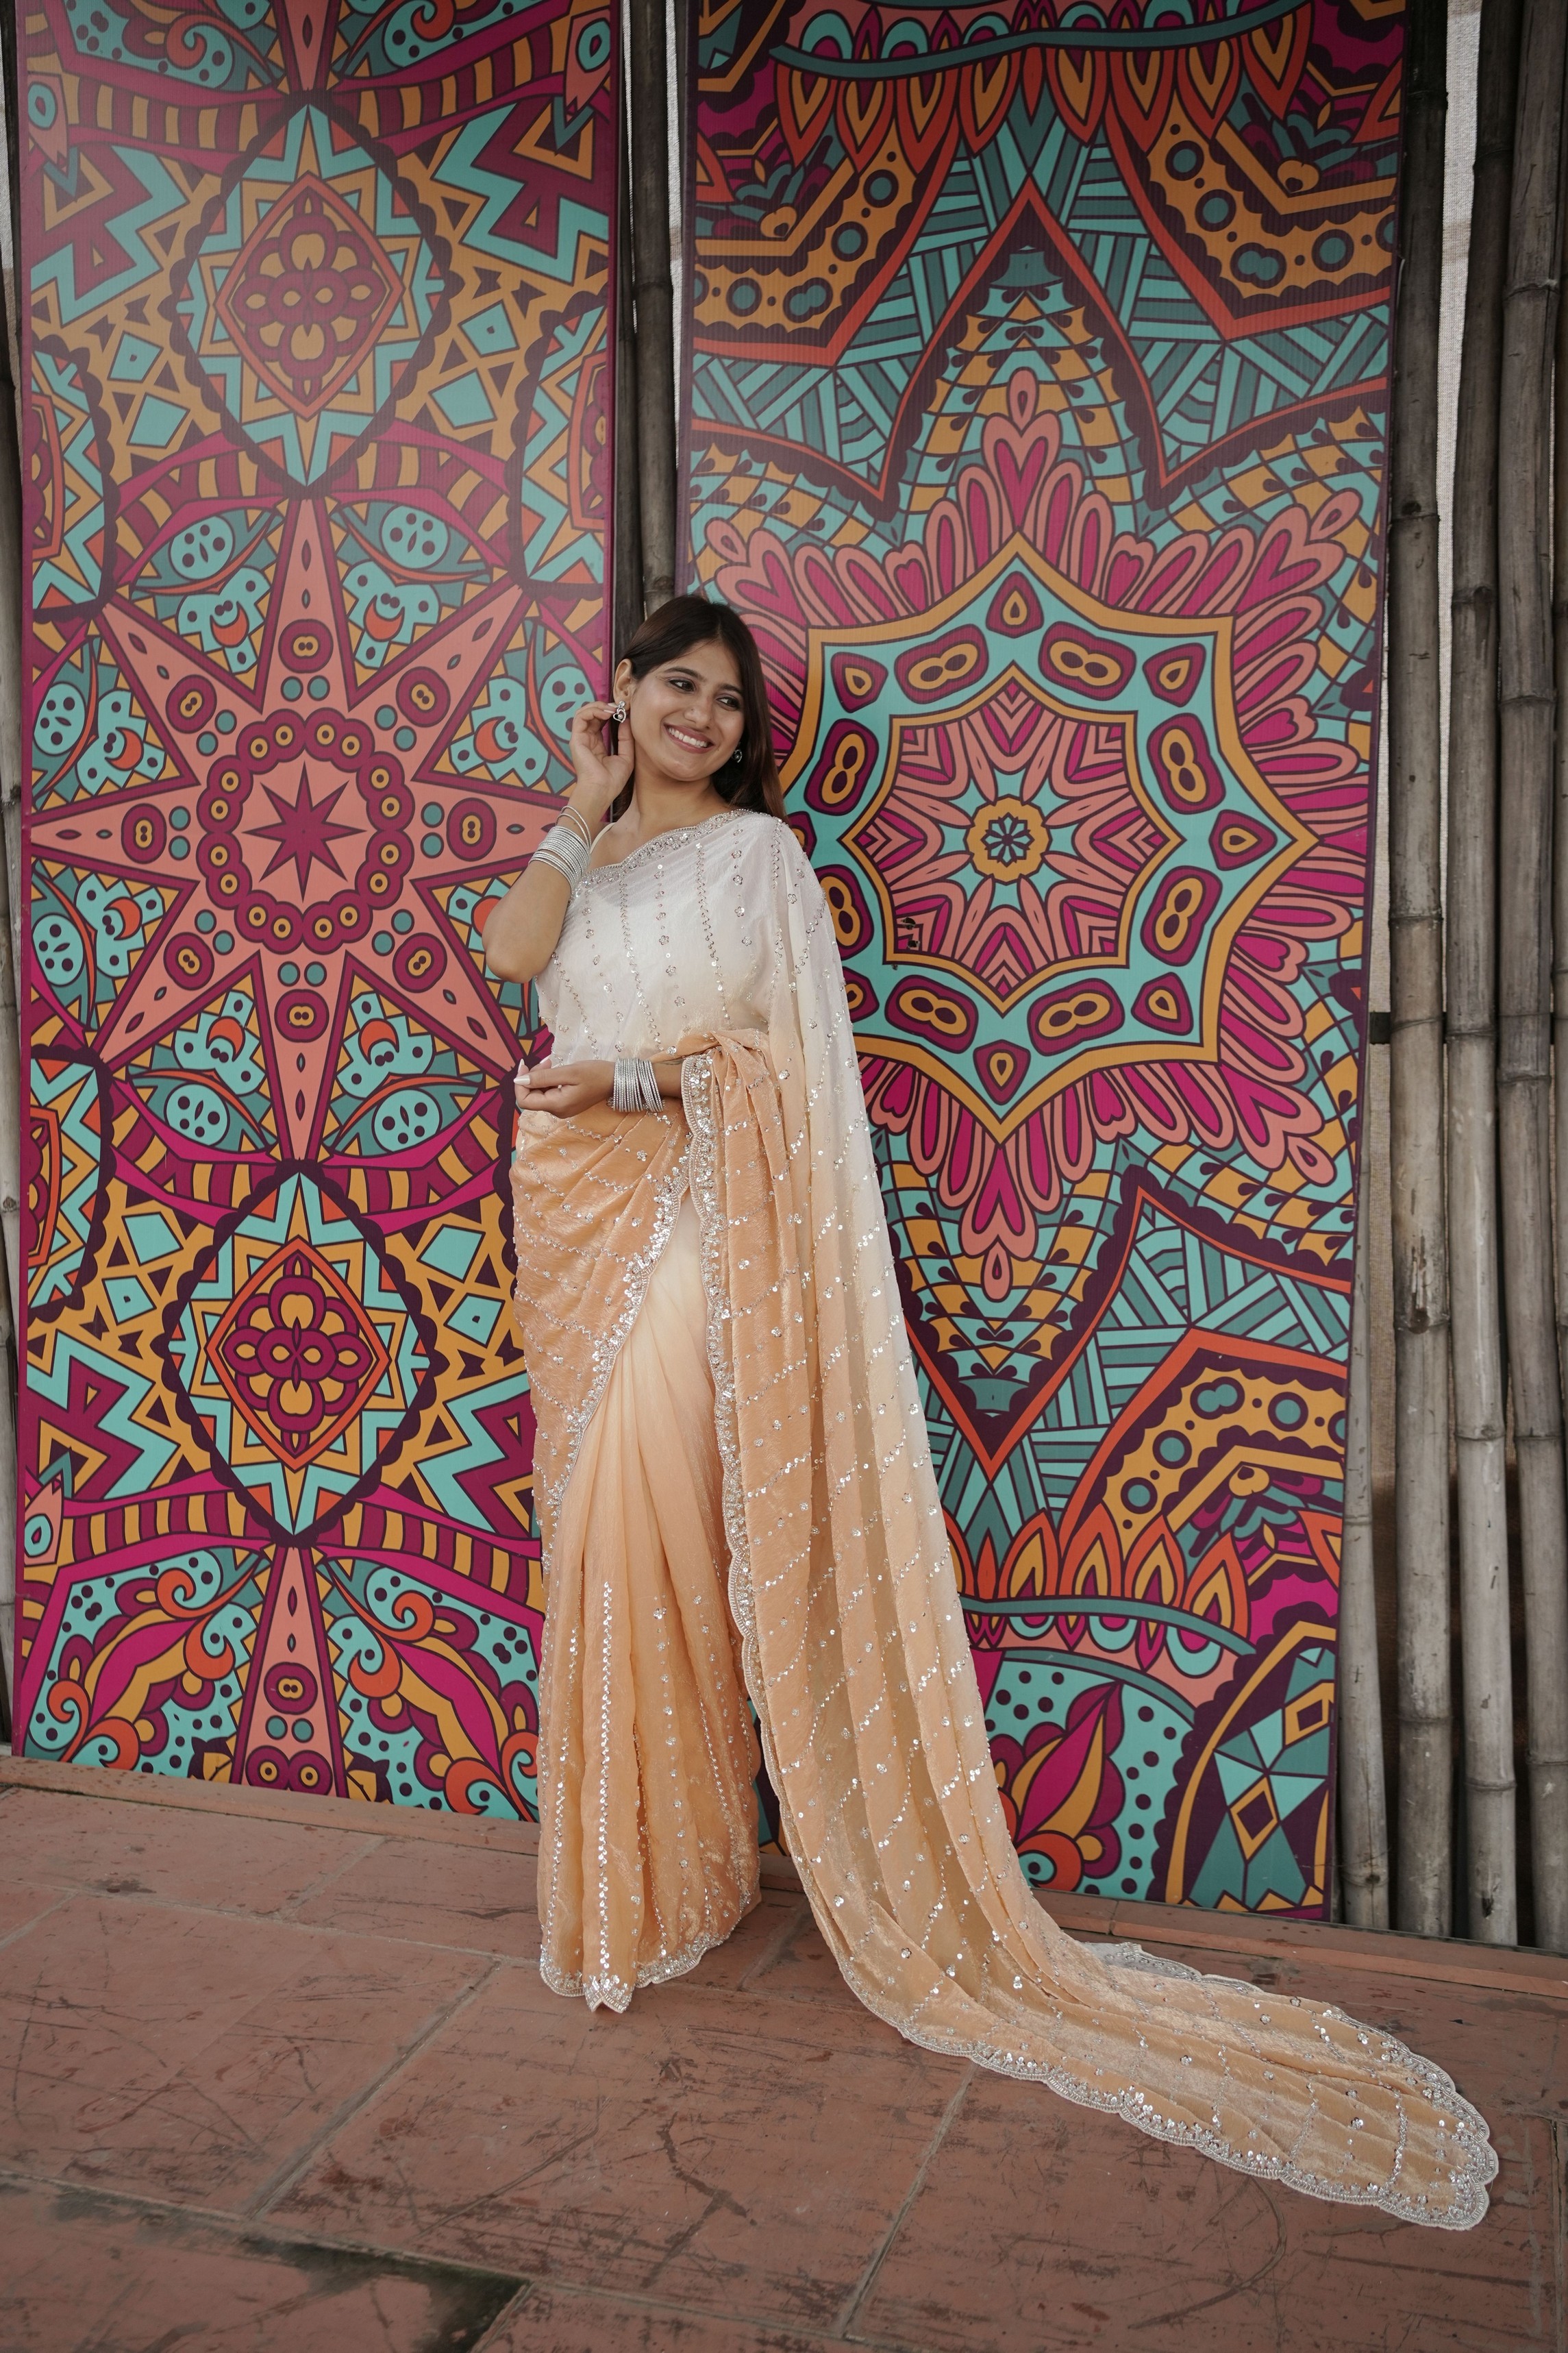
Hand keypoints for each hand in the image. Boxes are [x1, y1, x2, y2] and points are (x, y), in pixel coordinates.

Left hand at [516, 1057, 612, 1117]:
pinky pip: (549, 1093)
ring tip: (551, 1063)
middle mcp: (557, 1111)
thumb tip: (519, 1080)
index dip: (520, 1084)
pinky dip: (547, 1081)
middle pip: (531, 1097)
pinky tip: (555, 1071)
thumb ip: (542, 1077)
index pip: (524, 1101)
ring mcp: (561, 1109)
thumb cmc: (595, 1074)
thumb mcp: (568, 1072)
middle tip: (545, 1061)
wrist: (616, 1081)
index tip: (524, 1065)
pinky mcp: (565, 1104)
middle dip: (532, 1077)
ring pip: (539, 1094)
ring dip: (540, 1077)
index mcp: (557, 1105)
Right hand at [565, 700, 632, 824]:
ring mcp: (581, 738)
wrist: (602, 791)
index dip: (612, 712)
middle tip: (620, 707)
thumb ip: (626, 737)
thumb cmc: (612, 780)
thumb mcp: (626, 756)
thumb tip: (626, 719)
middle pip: (592, 714)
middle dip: (606, 706)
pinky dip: (593, 710)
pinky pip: (580, 716)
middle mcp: (587, 739)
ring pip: (584, 712)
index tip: (625, 711)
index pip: (601, 721)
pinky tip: (607, 713)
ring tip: (613, 709)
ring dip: (599, 706)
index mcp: (597, 744)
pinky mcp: (576, 738)